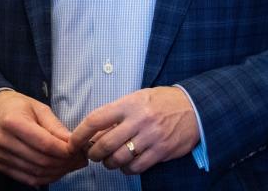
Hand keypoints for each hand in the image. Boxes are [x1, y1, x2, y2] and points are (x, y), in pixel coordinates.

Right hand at [0, 90, 86, 185]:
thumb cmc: (17, 106)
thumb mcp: (38, 108)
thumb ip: (55, 126)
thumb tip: (74, 143)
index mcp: (12, 121)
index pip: (45, 144)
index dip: (65, 150)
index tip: (79, 150)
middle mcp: (4, 141)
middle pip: (42, 161)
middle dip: (65, 163)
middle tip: (80, 159)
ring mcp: (1, 156)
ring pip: (37, 173)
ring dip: (59, 172)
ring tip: (71, 165)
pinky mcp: (1, 166)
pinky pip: (28, 179)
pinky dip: (46, 178)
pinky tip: (57, 171)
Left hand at [69, 86, 199, 174]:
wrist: (194, 108)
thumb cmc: (161, 102)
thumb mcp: (137, 98)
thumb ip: (117, 112)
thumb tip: (95, 130)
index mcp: (128, 104)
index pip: (96, 119)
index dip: (80, 133)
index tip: (73, 141)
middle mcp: (138, 121)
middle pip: (105, 143)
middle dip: (93, 153)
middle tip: (91, 154)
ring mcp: (150, 137)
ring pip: (119, 158)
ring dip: (109, 163)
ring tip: (108, 161)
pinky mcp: (161, 151)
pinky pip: (136, 167)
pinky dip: (127, 169)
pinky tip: (126, 165)